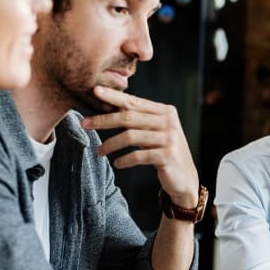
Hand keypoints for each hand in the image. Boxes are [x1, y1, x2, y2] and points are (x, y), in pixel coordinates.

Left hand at [81, 85, 199, 206]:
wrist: (184, 178)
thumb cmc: (163, 151)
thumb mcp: (153, 132)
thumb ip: (138, 119)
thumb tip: (109, 106)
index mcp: (165, 111)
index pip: (134, 102)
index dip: (113, 96)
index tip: (94, 92)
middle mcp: (168, 122)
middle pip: (129, 117)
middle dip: (104, 120)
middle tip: (85, 124)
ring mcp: (169, 139)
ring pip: (131, 137)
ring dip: (111, 144)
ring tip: (99, 151)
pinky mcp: (167, 156)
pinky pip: (139, 156)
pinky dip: (125, 160)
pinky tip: (117, 164)